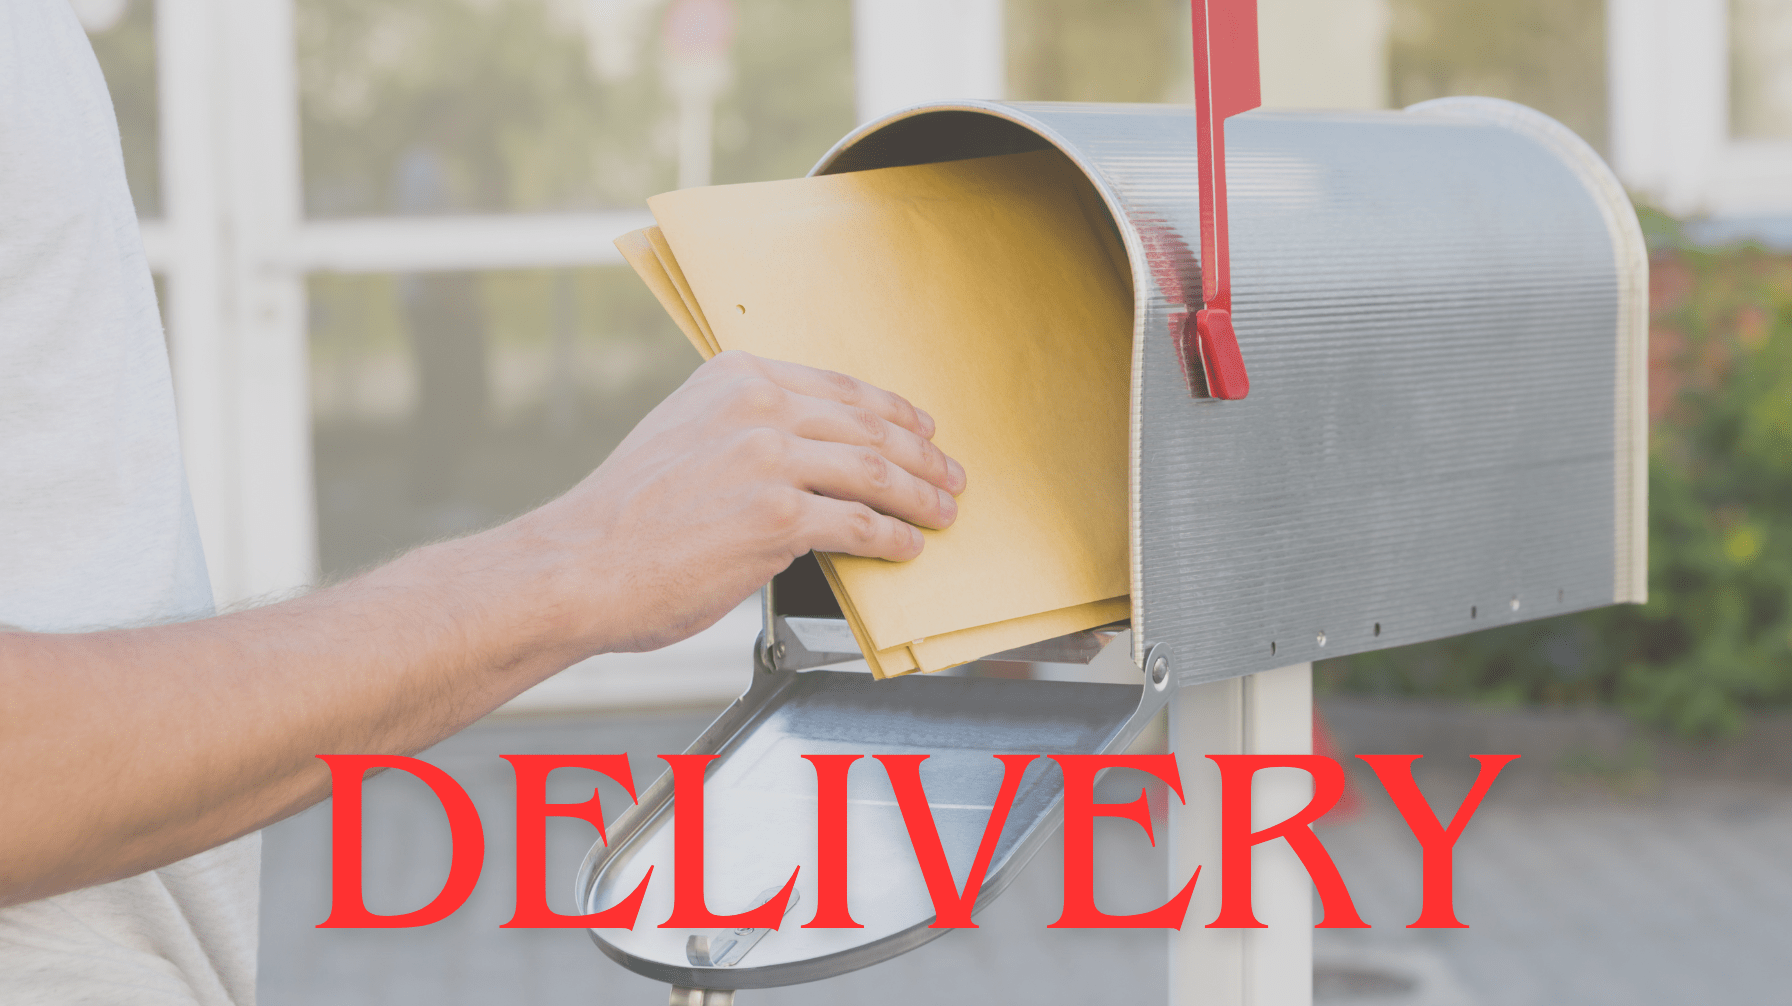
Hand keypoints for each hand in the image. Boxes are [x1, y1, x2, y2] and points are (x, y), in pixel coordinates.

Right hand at [509, 350, 967, 653]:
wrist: (580, 565)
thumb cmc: (625, 516)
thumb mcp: (684, 435)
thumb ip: (744, 429)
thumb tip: (807, 456)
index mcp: (736, 377)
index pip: (839, 388)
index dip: (893, 410)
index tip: (923, 429)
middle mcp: (756, 407)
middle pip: (867, 426)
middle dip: (921, 455)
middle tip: (950, 475)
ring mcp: (769, 460)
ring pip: (874, 472)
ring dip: (919, 496)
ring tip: (941, 513)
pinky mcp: (776, 518)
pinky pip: (858, 524)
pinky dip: (891, 538)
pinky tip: (905, 547)